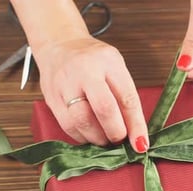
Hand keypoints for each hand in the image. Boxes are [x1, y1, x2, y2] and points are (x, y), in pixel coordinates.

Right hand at [33, 36, 148, 151]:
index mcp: (108, 62)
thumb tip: (135, 132)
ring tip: (105, 139)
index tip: (141, 143)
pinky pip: (67, 126)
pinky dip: (82, 136)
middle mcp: (85, 71)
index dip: (136, 125)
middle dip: (115, 132)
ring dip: (97, 138)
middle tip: (120, 139)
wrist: (58, 45)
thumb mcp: (115, 67)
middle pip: (104, 109)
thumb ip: (124, 96)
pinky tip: (89, 135)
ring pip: (82, 121)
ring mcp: (65, 84)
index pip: (127, 98)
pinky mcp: (51, 98)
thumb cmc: (92, 60)